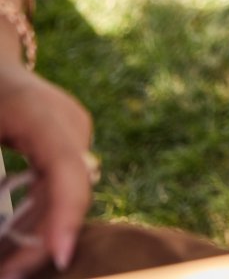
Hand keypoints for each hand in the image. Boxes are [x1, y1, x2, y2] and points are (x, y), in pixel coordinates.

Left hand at [0, 64, 93, 278]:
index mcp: (41, 113)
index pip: (67, 168)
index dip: (65, 214)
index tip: (58, 258)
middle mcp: (68, 123)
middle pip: (69, 189)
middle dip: (42, 239)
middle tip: (9, 277)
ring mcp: (72, 130)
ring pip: (67, 192)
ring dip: (37, 232)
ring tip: (8, 269)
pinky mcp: (66, 139)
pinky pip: (59, 184)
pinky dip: (37, 214)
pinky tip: (14, 241)